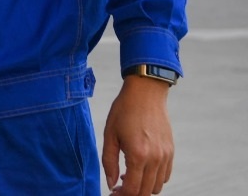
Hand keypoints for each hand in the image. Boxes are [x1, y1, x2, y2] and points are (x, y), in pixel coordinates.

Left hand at [102, 76, 173, 194]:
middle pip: (145, 192)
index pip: (132, 189)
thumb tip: (111, 184)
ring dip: (143, 187)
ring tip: (127, 175)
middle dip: (131, 193)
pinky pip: (165, 175)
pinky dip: (153, 179)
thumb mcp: (109, 135)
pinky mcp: (171, 151)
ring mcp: (166, 156)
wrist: (146, 94)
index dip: (121, 195)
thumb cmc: (124, 112)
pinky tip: (140, 169)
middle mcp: (155, 159)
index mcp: (138, 155)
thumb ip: (109, 162)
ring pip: (157, 186)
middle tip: (118, 187)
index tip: (113, 193)